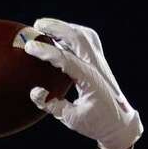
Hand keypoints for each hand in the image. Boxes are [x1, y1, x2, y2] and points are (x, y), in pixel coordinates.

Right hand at [25, 19, 141, 148]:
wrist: (119, 123)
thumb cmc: (95, 123)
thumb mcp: (71, 119)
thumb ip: (52, 105)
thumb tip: (35, 91)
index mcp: (90, 80)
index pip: (65, 60)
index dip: (46, 52)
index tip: (29, 46)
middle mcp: (97, 66)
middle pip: (77, 37)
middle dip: (56, 28)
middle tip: (36, 25)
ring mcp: (100, 61)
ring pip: (84, 34)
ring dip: (64, 27)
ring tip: (45, 26)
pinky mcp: (100, 60)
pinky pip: (87, 39)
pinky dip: (73, 32)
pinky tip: (61, 35)